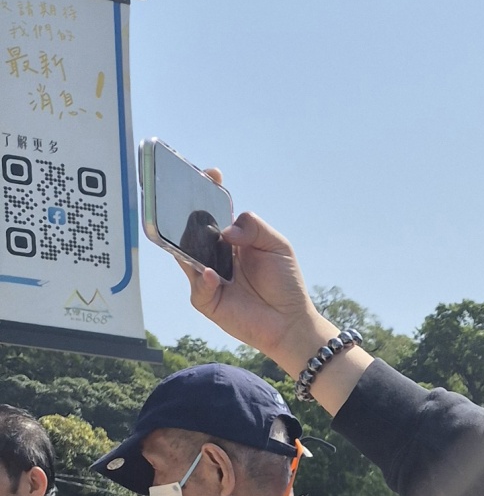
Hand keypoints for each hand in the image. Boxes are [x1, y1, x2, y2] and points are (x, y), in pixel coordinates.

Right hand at [175, 191, 336, 381]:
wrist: (290, 321)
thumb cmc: (285, 283)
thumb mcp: (277, 245)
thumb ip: (254, 227)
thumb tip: (226, 230)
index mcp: (231, 238)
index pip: (214, 210)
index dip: (208, 191)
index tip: (211, 174)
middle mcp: (216, 255)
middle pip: (191, 230)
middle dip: (183, 213)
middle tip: (181, 200)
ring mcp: (209, 277)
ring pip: (185, 255)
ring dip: (187, 246)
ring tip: (195, 237)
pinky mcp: (208, 300)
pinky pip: (198, 286)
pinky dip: (205, 280)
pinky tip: (215, 276)